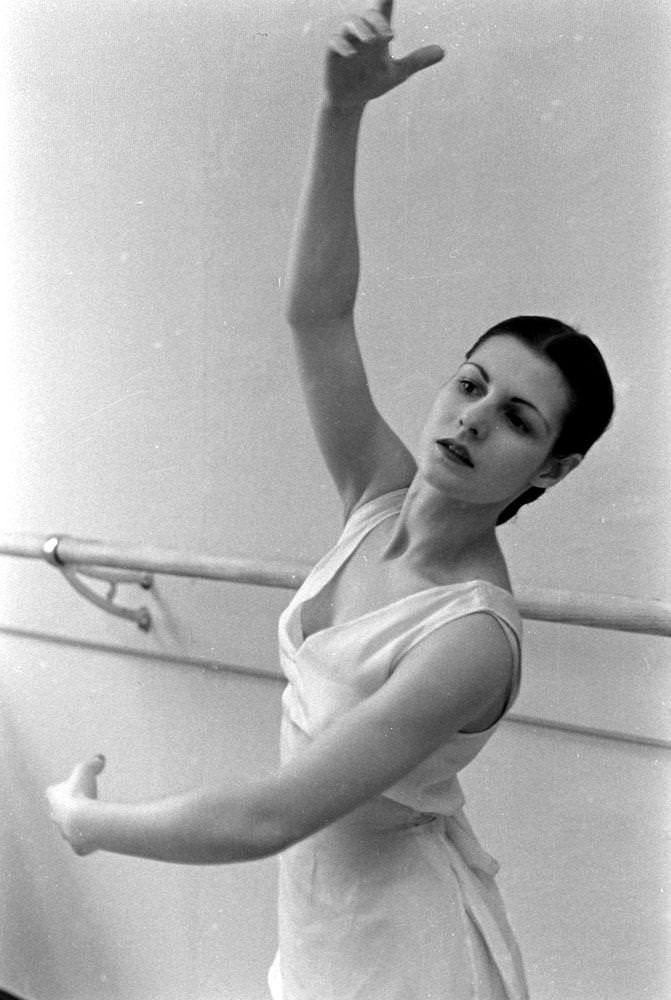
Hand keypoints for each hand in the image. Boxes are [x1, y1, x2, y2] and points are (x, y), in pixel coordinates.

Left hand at [47, 754, 105, 855]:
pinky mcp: (76, 845)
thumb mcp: (86, 770)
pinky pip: (80, 845)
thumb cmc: (80, 793)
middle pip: (57, 812)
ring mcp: (65, 832)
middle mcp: (56, 816)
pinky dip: (87, 841)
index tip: (71, 787)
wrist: (82, 821)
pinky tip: (95, 838)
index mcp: (54, 798)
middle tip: (81, 803)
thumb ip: (93, 762)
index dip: (60, 789)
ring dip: (77, 825)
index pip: (52, 792)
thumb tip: (99, 758)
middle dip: (67, 809)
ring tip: (90, 820)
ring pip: (68, 829)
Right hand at [325, 1, 443, 109]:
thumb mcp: (398, 73)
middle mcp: (362, 33)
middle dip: (378, 21)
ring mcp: (347, 41)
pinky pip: (334, 41)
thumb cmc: (373, 82)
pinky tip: (351, 54)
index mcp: (378, 34)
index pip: (384, 10)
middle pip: (369, 15)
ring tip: (372, 40)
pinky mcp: (333, 54)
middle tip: (389, 35)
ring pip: (350, 22)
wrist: (352, 100)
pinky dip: (342, 45)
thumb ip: (417, 60)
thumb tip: (443, 51)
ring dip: (361, 28)